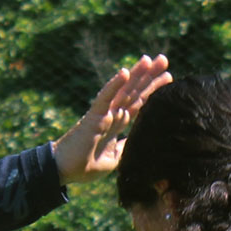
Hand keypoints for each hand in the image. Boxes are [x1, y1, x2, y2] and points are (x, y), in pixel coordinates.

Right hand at [52, 54, 170, 183]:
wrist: (63, 171)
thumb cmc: (83, 167)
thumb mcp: (113, 158)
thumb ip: (124, 147)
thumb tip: (136, 141)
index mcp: (116, 124)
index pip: (138, 103)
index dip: (151, 90)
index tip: (167, 77)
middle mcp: (111, 115)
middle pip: (133, 92)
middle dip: (149, 76)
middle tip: (164, 59)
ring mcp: (103, 114)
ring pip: (122, 91)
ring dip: (136, 75)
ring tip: (150, 60)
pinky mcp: (93, 117)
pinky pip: (105, 98)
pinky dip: (114, 85)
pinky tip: (124, 72)